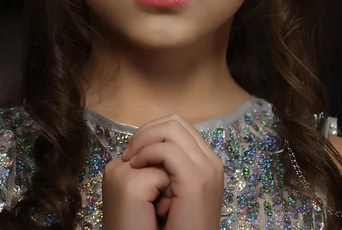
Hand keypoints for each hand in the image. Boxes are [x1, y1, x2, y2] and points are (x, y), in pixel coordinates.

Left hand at [102, 113, 223, 229]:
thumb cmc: (174, 228)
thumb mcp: (171, 190)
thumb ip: (169, 167)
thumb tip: (148, 146)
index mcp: (206, 162)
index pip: (179, 126)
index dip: (153, 132)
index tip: (135, 151)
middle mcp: (210, 161)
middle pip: (176, 122)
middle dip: (147, 131)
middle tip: (130, 153)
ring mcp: (207, 168)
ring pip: (172, 128)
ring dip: (145, 139)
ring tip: (130, 159)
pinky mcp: (196, 179)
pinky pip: (168, 150)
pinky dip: (147, 152)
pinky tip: (135, 166)